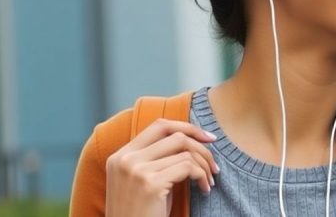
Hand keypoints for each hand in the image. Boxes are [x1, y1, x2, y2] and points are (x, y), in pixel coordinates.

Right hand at [105, 119, 219, 215]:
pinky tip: (204, 189)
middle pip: (175, 136)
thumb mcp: (142, 182)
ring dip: (205, 166)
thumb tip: (191, 141)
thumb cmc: (141, 215)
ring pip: (185, 151)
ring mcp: (137, 170)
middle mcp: (125, 159)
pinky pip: (188, 168)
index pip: (158, 126)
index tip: (207, 137)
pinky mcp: (150, 184)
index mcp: (120, 156)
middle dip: (202, 147)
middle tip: (214, 164)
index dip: (187, 127)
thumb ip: (156, 160)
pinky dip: (202, 177)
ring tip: (209, 181)